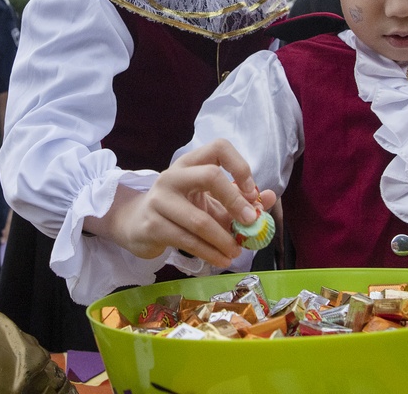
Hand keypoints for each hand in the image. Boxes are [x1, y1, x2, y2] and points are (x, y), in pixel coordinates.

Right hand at [87, 139, 276, 267]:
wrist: (136, 224)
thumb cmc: (180, 209)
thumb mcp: (210, 200)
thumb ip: (240, 199)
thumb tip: (270, 197)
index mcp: (191, 162)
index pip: (219, 147)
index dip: (240, 167)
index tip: (252, 193)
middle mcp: (173, 175)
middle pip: (211, 176)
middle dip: (236, 201)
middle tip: (250, 223)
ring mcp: (159, 200)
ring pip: (200, 220)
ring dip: (224, 240)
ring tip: (237, 253)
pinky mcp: (152, 225)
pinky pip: (188, 241)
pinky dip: (210, 253)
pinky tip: (221, 260)